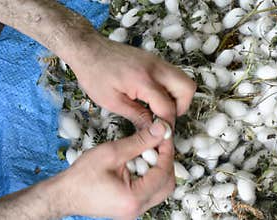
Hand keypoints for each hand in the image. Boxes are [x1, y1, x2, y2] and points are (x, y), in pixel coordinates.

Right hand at [50, 120, 174, 218]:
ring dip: (158, 168)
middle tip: (158, 142)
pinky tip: (138, 163)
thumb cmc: (82, 175)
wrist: (64, 194)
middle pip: (167, 184)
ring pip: (160, 189)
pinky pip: (149, 192)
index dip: (167, 151)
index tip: (164, 134)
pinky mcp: (130, 208)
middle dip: (165, 161)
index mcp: (134, 198)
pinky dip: (149, 176)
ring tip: (146, 151)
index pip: (164, 173)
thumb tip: (161, 130)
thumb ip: (140, 141)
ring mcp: (134, 211)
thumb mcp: (111, 152)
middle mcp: (137, 209)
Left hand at [64, 34, 195, 126]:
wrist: (88, 49)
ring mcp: (157, 61)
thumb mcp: (112, 101)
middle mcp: (156, 68)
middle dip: (181, 107)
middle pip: (188, 88)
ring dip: (178, 98)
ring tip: (159, 109)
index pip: (167, 107)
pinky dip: (170, 89)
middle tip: (165, 118)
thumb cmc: (94, 75)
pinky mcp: (154, 60)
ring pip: (184, 80)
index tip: (162, 136)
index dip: (167, 125)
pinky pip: (172, 76)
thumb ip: (137, 116)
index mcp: (143, 80)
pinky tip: (153, 98)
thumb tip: (153, 131)